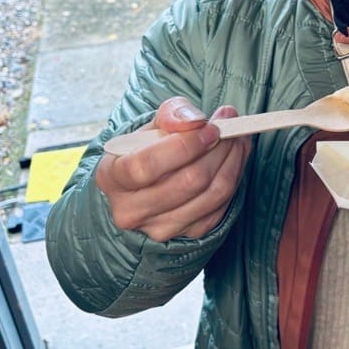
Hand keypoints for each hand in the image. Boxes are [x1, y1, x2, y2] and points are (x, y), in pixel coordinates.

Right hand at [95, 97, 249, 241]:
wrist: (149, 182)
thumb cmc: (149, 148)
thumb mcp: (152, 123)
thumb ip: (172, 114)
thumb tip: (196, 122)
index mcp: (111, 176)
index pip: (147, 165)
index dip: (185, 145)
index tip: (210, 128)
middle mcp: (131, 210)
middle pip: (187, 182)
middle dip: (218, 150)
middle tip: (231, 127)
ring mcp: (159, 227)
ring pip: (210, 195)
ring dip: (232, 162)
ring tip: (237, 138)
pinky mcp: (188, 234)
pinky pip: (221, 206)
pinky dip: (234, 178)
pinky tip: (236, 157)